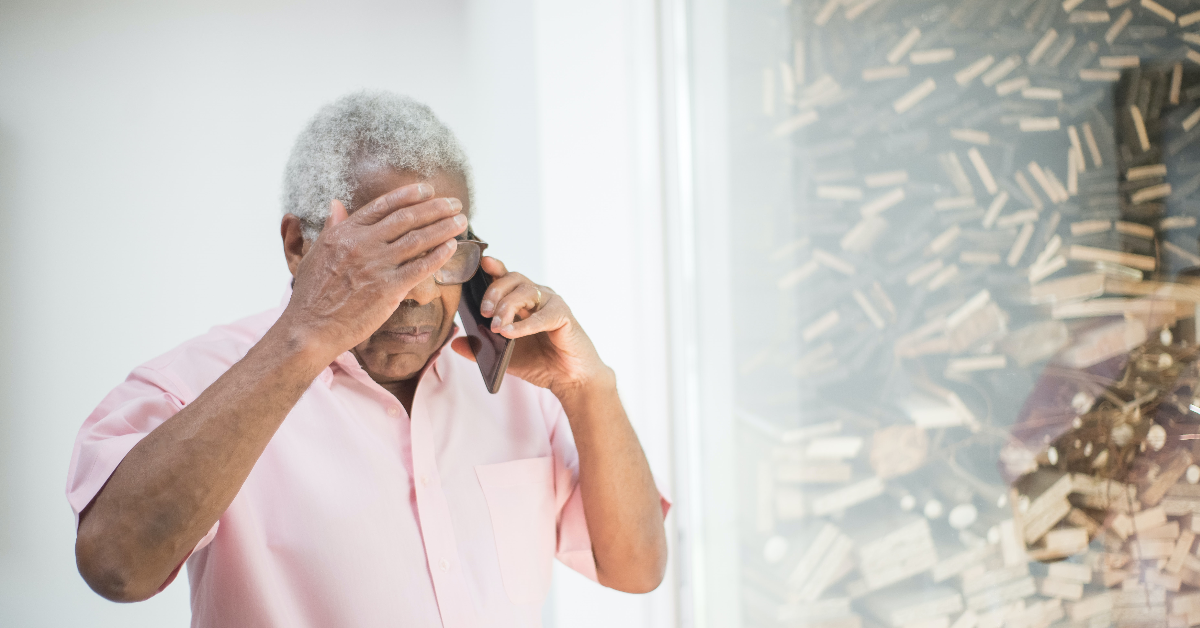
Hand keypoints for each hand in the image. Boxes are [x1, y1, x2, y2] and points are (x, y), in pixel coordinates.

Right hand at [280, 183, 466, 359]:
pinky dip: (439, 255)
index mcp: (345, 233)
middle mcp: (362, 244)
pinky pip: (421, 267)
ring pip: (418, 239)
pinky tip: (451, 247)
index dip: (409, 195)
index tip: (427, 189)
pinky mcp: (389, 289)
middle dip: (435, 207)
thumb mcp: (315, 253)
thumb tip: (336, 204)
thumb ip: (332, 227)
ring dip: (444, 227)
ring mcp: (377, 266)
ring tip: (461, 221)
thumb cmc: (311, 295)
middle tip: (454, 202)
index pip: (383, 206)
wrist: (310, 329)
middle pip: (407, 218)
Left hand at [450, 257, 611, 395]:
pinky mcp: (563, 316)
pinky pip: (542, 315)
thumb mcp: (504, 356)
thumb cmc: (541, 363)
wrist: (570, 380)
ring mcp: (551, 303)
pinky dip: (524, 325)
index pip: (505, 277)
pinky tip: (510, 333)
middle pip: (512, 278)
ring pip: (525, 292)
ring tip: (496, 327)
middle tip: (483, 311)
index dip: (493, 267)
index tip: (481, 264)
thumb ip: (481, 349)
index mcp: (522, 300)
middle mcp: (537, 296)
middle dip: (494, 291)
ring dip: (506, 307)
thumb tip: (454, 342)